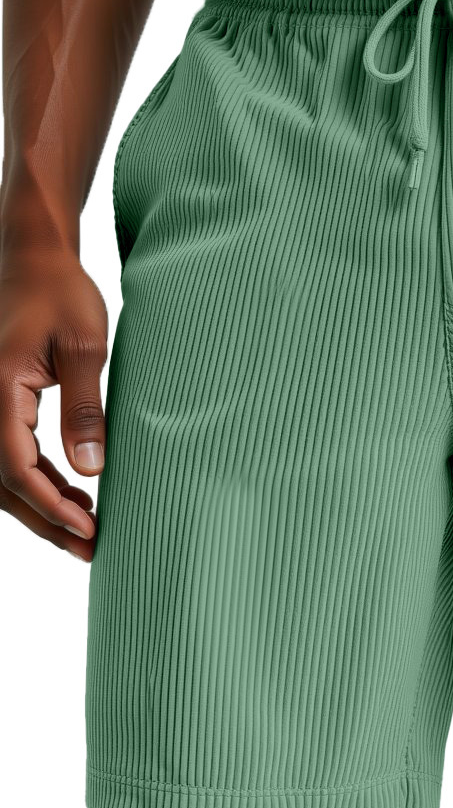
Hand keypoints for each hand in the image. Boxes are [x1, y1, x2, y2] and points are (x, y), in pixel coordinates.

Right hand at [0, 247, 107, 561]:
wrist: (34, 259)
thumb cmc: (61, 293)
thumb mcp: (85, 348)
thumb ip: (84, 409)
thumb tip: (90, 471)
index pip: (14, 465)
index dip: (49, 503)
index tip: (87, 527)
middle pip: (3, 483)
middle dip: (45, 519)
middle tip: (89, 548)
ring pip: (1, 475)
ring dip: (40, 506)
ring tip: (85, 531)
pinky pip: (8, 454)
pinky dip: (35, 481)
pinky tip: (70, 495)